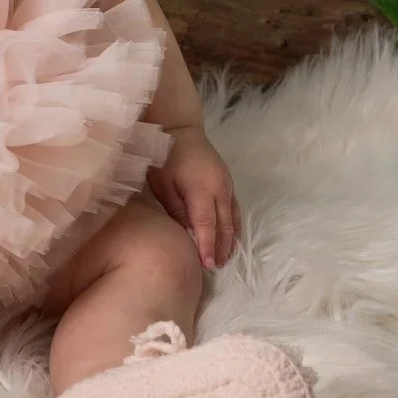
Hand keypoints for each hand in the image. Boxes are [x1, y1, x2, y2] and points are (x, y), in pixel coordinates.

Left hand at [148, 123, 241, 269]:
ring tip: (224, 259)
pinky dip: (234, 226)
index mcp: (201, 189)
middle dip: (221, 248)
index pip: (207, 225)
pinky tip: (231, 238)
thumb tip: (187, 235)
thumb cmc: (164, 157)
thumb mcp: (163, 184)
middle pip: (224, 225)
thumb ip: (176, 210)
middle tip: (215, 268)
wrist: (180, 129)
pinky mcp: (229, 182)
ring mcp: (227, 185)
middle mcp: (219, 188)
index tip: (207, 265)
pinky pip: (235, 209)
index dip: (208, 246)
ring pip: (233, 218)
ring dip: (230, 240)